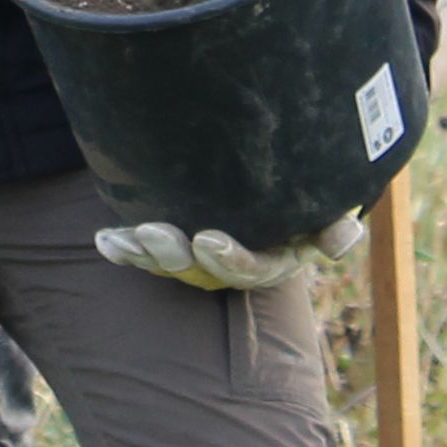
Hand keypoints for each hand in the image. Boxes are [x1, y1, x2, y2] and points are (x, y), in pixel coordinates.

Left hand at [92, 208, 361, 290]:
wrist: (283, 175)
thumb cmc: (310, 188)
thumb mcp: (328, 204)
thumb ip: (333, 223)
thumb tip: (341, 240)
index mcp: (275, 259)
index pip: (253, 269)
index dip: (231, 260)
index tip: (207, 239)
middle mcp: (236, 263)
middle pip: (202, 270)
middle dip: (173, 255)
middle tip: (149, 232)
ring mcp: (204, 256)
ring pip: (171, 263)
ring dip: (143, 253)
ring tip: (118, 238)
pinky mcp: (179, 241)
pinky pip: (148, 250)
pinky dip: (125, 247)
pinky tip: (105, 239)